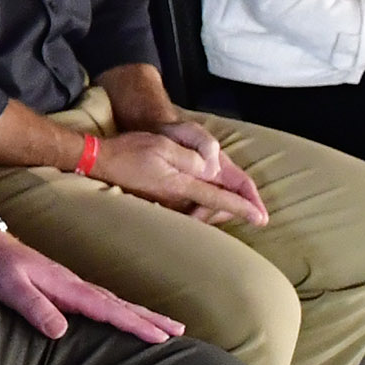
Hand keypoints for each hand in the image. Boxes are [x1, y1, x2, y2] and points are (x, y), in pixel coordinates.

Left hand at [0, 227, 184, 343]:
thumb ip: (35, 307)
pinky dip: (122, 311)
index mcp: (67, 286)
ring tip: (167, 328)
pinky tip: (127, 319)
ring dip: (141, 315)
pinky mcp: (65, 290)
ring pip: (115, 303)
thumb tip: (62, 331)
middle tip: (180, 332)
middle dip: (150, 318)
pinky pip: (102, 303)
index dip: (135, 324)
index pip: (109, 309)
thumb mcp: (11, 287)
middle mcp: (75, 286)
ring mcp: (72, 287)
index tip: (161, 337)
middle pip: (121, 304)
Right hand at [92, 128, 261, 225]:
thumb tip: (211, 170)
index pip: (218, 198)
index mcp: (180, 185)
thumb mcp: (164, 146)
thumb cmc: (132, 150)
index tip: (261, 218)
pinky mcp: (160, 206)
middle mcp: (175, 200)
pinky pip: (189, 213)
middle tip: (252, 209)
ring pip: (202, 214)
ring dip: (219, 210)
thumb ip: (191, 159)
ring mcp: (167, 205)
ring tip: (233, 204)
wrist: (102, 161)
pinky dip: (204, 210)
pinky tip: (205, 203)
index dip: (242, 207)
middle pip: (213, 210)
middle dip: (233, 209)